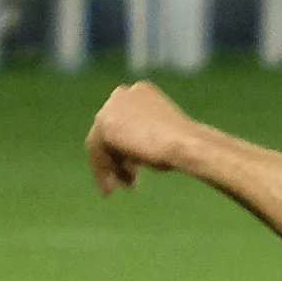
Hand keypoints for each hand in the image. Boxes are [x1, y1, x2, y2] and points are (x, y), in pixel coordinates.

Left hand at [86, 78, 200, 193]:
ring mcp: (111, 107)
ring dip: (109, 167)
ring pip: (100, 142)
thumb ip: (143, 137)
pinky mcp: (104, 123)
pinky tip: (110, 188)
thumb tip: (132, 155)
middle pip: (108, 131)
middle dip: (116, 158)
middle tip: (127, 182)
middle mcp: (122, 94)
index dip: (124, 146)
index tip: (133, 168)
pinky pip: (96, 151)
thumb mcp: (162, 136)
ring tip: (123, 187)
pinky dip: (101, 171)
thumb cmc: (183, 145)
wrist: (185, 144)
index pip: (122, 120)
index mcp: (140, 92)